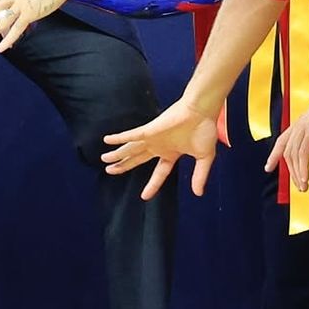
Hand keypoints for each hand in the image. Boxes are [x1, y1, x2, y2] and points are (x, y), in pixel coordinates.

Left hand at [101, 98, 219, 199]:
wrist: (202, 112)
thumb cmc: (204, 130)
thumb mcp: (204, 158)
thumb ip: (200, 175)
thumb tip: (198, 194)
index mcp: (171, 154)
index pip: (159, 173)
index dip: (152, 185)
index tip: (144, 196)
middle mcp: (159, 146)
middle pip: (137, 159)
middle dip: (123, 165)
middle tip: (110, 171)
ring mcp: (153, 138)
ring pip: (131, 148)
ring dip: (117, 154)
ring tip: (104, 160)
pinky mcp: (150, 130)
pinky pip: (132, 135)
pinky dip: (120, 138)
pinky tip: (108, 140)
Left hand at [264, 82, 308, 191]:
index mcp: (303, 124)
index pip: (283, 141)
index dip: (274, 155)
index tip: (268, 167)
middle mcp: (301, 124)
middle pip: (288, 151)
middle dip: (291, 171)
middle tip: (299, 187)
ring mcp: (308, 124)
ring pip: (294, 153)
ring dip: (297, 172)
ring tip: (303, 186)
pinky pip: (305, 149)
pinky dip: (303, 165)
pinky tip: (306, 176)